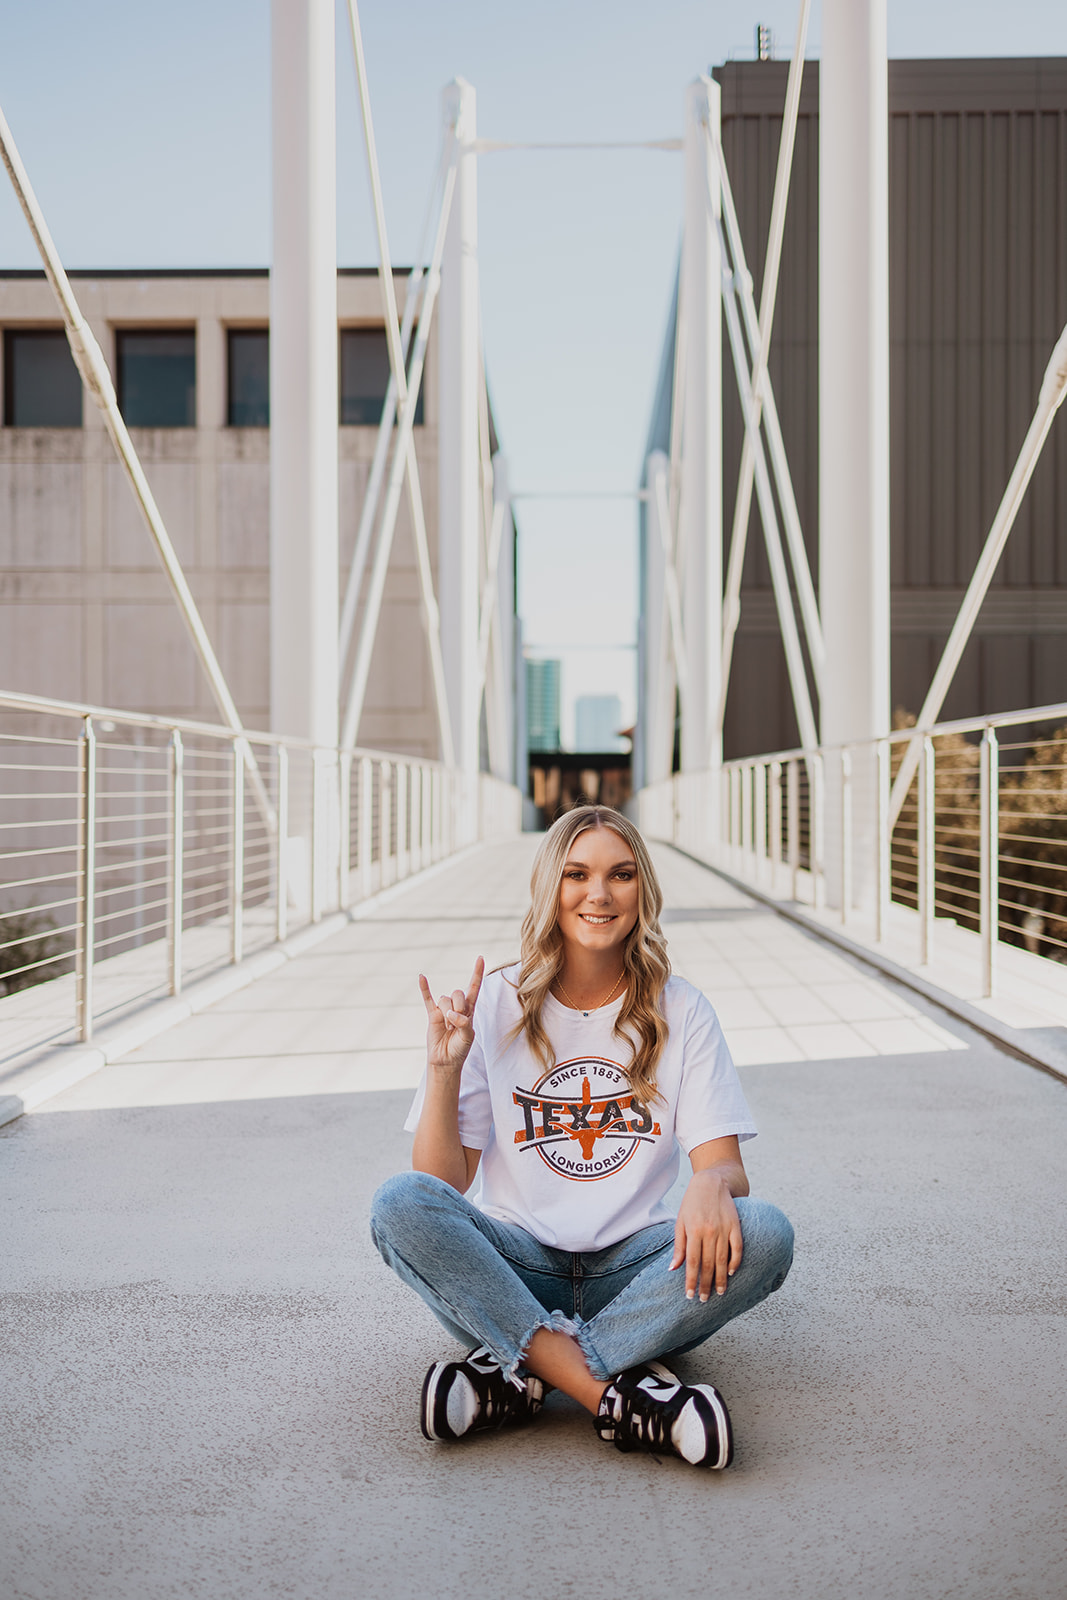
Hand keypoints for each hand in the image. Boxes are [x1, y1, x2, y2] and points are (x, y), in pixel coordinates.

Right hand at [418, 958, 483, 1072]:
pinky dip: (424, 988)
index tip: (480, 958)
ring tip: (448, 1029)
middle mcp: (457, 1006)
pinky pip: (428, 999)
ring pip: (444, 999)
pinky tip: (421, 977)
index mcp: (470, 1010)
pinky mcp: (432, 1015)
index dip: (477, 973)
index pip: (474, 987)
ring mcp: (443, 1010)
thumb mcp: (468, 1036)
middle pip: (457, 993)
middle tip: (456, 1023)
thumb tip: (452, 1013)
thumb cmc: (460, 1049)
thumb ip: (464, 1023)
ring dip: (447, 1014)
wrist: (446, 1061)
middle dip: (458, 1006)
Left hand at [669, 1168, 742, 1301]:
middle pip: (708, 1264)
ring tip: (719, 1293)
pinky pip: (737, 1248)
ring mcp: (724, 1229)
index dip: (690, 1280)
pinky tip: (732, 1272)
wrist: (712, 1182)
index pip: (691, 1262)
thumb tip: (673, 1268)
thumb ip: (678, 1245)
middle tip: (704, 1299)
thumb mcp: (680, 1221)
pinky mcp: (736, 1226)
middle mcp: (709, 1231)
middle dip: (706, 1284)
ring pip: (723, 1259)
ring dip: (721, 1278)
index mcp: (693, 1231)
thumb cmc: (692, 1203)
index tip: (689, 1295)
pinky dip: (735, 1261)